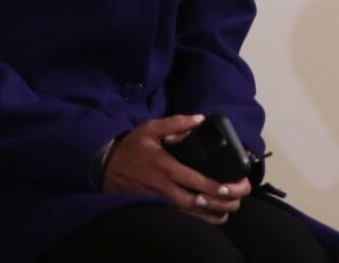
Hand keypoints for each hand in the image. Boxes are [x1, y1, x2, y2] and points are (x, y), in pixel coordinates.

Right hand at [101, 114, 252, 223]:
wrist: (104, 165)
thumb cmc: (131, 145)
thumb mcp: (150, 128)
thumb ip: (176, 123)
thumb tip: (200, 119)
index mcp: (164, 166)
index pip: (192, 179)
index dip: (211, 186)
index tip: (229, 188)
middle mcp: (162, 186)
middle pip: (192, 201)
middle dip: (215, 203)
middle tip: (235, 203)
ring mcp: (156, 198)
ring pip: (184, 212)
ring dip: (206, 215)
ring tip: (226, 214)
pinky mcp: (152, 205)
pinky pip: (174, 216)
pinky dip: (191, 219)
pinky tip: (206, 219)